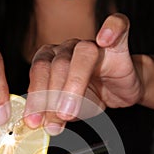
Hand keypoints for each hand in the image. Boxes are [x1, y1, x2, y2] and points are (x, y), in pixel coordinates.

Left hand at [24, 13, 142, 134]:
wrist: (120, 89)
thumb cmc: (91, 96)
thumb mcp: (69, 110)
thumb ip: (55, 115)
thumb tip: (46, 128)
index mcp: (50, 61)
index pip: (38, 72)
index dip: (35, 97)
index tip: (34, 121)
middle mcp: (68, 49)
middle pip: (57, 65)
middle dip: (53, 96)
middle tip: (54, 121)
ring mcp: (92, 44)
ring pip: (82, 53)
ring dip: (74, 84)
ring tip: (69, 112)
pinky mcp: (117, 44)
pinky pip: (116, 25)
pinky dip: (111, 29)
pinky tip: (105, 39)